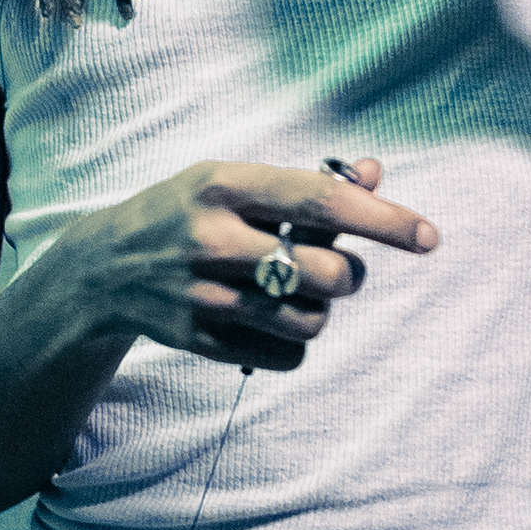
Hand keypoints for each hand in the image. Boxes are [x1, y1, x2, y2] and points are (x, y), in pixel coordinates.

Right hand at [53, 157, 435, 372]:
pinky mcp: (201, 339)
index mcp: (224, 184)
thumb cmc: (185, 211)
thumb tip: (374, 173)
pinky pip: (288, 356)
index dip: (384, 220)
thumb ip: (306, 182)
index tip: (428, 236)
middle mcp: (213, 237)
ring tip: (295, 292)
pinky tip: (269, 319)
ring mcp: (204, 294)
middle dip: (348, 274)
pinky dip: (294, 342)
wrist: (102, 267)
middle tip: (333, 267)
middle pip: (328, 273)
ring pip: (312, 321)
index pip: (321, 203)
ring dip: (320, 309)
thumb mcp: (233, 180)